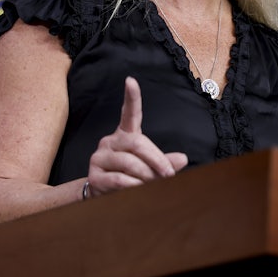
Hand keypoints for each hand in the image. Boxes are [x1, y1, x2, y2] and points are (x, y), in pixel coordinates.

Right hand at [86, 76, 188, 197]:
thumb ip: (165, 161)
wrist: (104, 196)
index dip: (131, 97)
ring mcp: (99, 157)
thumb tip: (184, 159)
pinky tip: (139, 190)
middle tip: (168, 174)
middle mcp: (110, 141)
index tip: (131, 81)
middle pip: (137, 143)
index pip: (129, 113)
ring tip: (153, 185)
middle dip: (157, 160)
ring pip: (129, 163)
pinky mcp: (93, 175)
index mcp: (125, 135)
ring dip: (147, 176)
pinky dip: (134, 186)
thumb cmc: (132, 176)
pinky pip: (118, 179)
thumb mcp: (150, 167)